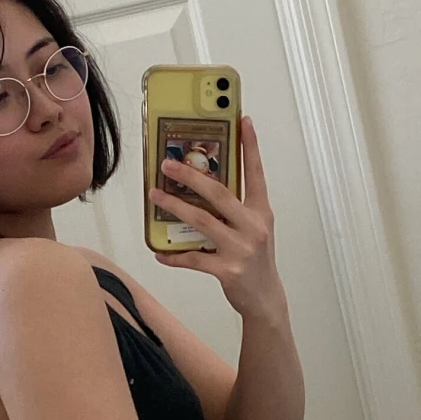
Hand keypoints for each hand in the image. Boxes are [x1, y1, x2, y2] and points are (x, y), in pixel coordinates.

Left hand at [149, 116, 282, 318]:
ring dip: (174, 207)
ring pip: (202, 221)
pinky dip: (174, 255)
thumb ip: (234, 209)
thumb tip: (201, 187)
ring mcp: (241, 249)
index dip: (250, 146)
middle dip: (191, 176)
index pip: (256, 173)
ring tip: (155, 195)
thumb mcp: (254, 229)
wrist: (265, 298)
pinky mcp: (228, 270)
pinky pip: (194, 258)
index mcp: (260, 212)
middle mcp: (253, 226)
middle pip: (219, 193)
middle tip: (167, 163)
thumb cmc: (255, 259)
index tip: (243, 121)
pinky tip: (159, 252)